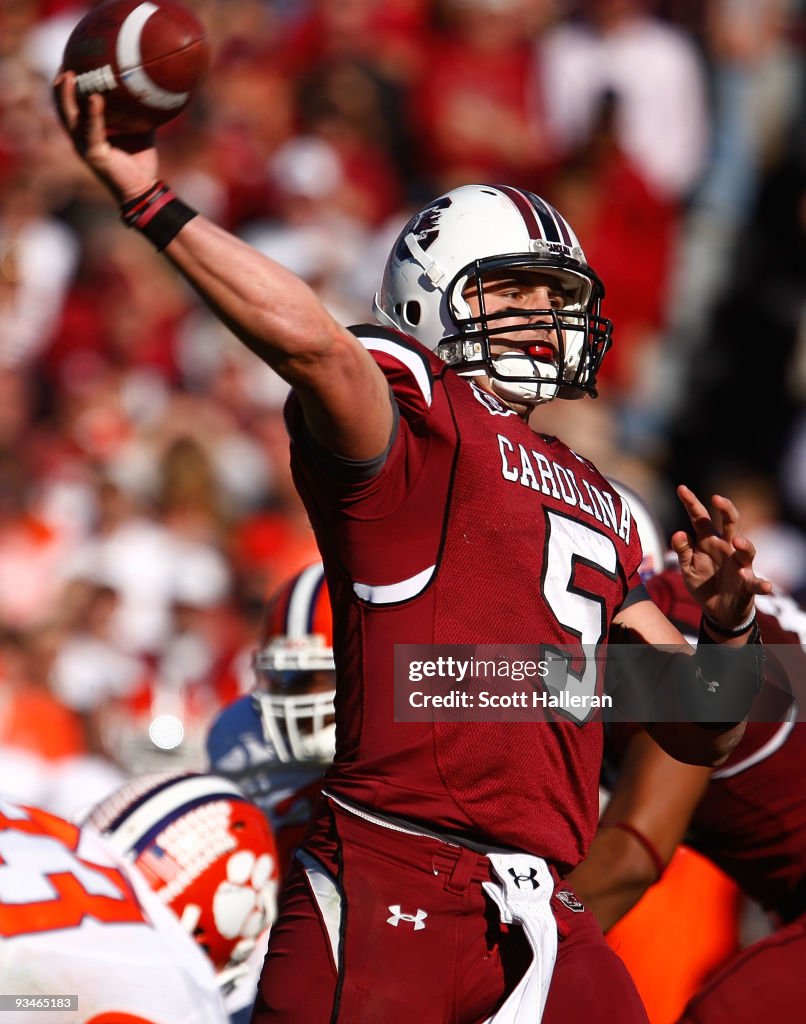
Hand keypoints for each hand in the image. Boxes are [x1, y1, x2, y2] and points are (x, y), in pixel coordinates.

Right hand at [52, 71, 157, 203]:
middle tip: (65, 64)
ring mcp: (84, 146)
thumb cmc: (141, 161)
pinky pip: (91, 129)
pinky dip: (93, 113)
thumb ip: (137, 111)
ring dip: (67, 95)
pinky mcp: (93, 154)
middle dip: (60, 87)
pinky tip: (95, 97)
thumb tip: (149, 88)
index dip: (66, 87)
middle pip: (63, 108)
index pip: (71, 106)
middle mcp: (81, 138)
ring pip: (70, 117)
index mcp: (88, 132)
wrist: (144, 188)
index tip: (69, 64)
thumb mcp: (139, 130)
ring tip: (70, 75)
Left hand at [671, 484, 771, 630]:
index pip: (700, 518)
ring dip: (745, 544)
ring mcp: (739, 565)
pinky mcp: (748, 584)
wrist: (718, 610)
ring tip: (738, 541)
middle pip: (730, 524)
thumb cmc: (703, 582)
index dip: (691, 503)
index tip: (681, 488)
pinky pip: (756, 582)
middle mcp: (726, 548)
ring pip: (747, 550)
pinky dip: (762, 583)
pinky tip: (765, 585)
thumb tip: (678, 532)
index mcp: (708, 541)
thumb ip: (682, 551)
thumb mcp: (687, 567)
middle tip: (717, 498)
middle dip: (726, 509)